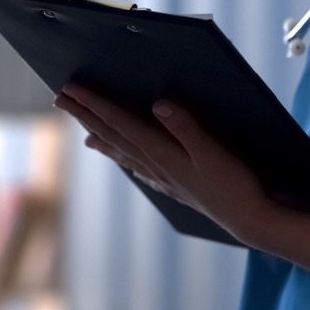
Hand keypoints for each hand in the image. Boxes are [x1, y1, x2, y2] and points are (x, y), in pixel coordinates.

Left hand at [54, 84, 274, 244]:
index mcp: (161, 152)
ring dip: (100, 136)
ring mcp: (162, 176)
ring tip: (83, 132)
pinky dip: (124, 157)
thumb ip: (186, 126)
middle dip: (85, 115)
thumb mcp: (214, 151)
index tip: (70, 89)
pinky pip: (138, 166)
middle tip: (60, 98)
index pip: (118, 122)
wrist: (249, 219)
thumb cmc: (235, 184)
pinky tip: (123, 158)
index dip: (93, 104)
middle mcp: (154, 164)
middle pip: (112, 134)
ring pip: (122, 151)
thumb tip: (158, 103)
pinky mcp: (173, 184)